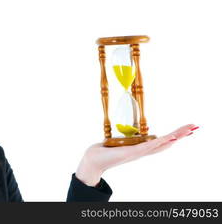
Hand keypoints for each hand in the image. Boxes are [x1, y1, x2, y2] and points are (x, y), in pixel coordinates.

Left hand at [75, 124, 198, 186]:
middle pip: (166, 143)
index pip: (162, 141)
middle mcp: (142, 152)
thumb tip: (130, 129)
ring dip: (174, 137)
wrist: (94, 159)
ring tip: (187, 131)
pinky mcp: (130, 153)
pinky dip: (158, 143)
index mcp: (141, 148)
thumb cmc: (106, 150)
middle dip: (180, 135)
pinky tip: (167, 139)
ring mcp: (138, 153)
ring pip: (160, 144)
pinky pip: (146, 147)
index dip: (175, 135)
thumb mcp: (120, 140)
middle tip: (194, 127)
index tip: (188, 129)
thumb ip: (128, 136)